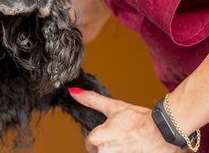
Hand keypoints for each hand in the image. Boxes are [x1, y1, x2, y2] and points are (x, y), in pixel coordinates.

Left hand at [68, 89, 184, 152]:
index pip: (90, 143)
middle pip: (99, 152)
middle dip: (109, 147)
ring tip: (130, 145)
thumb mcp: (114, 107)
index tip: (113, 134)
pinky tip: (134, 149)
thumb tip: (74, 92)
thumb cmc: (141, 120)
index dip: (101, 137)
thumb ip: (91, 100)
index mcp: (97, 139)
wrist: (165, 131)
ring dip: (118, 151)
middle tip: (124, 139)